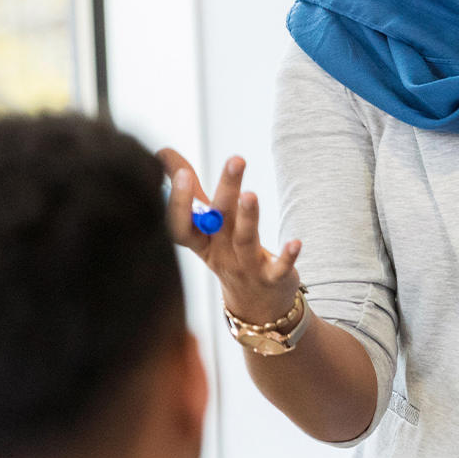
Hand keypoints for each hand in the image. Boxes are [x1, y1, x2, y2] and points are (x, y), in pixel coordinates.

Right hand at [159, 148, 300, 325]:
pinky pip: (279, 268)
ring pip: (245, 240)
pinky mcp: (272, 279)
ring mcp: (246, 267)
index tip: (182, 172)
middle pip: (220, 220)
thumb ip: (190, 191)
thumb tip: (162, 152)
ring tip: (251, 195)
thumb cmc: (228, 254)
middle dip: (227, 189)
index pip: (181, 225)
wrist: (255, 305)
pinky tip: (296, 242)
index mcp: (201, 241)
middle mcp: (220, 253)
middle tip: (236, 159)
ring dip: (249, 217)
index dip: (179, 203)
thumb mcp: (206, 227)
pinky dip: (286, 256)